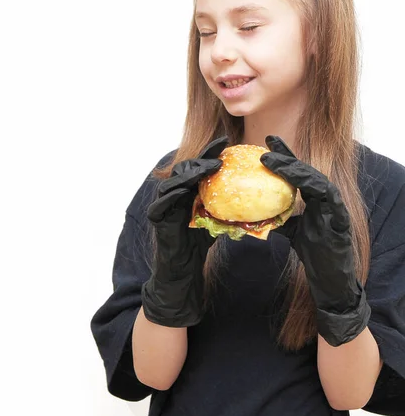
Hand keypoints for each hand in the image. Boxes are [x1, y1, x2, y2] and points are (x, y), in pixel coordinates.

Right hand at [142, 136, 228, 326]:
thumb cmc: (199, 247)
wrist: (181, 272)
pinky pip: (163, 201)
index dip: (211, 154)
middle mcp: (174, 194)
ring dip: (192, 172)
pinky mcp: (156, 217)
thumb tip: (259, 201)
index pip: (199, 167)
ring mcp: (163, 204)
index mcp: (187, 192)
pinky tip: (188, 189)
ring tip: (210, 167)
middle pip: (186, 168)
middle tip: (221, 152)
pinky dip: (175, 193)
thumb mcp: (217, 222)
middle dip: (203, 157)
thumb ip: (228, 208)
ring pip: (174, 181)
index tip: (228, 143)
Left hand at [260, 135, 370, 346]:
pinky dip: (311, 184)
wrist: (331, 281)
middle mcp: (325, 198)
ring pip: (315, 178)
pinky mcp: (340, 216)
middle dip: (286, 155)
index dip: (283, 156)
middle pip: (305, 170)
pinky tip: (296, 179)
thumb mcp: (291, 232)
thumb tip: (252, 213)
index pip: (297, 173)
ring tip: (272, 160)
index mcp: (314, 199)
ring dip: (293, 168)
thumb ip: (279, 219)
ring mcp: (334, 206)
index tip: (265, 143)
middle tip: (267, 144)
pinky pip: (326, 195)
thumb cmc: (314, 255)